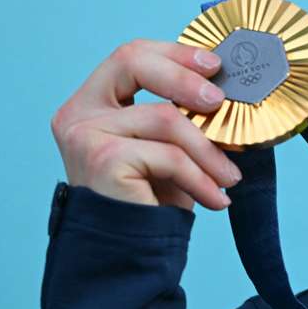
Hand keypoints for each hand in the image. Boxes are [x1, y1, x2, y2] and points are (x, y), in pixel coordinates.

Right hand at [50, 39, 242, 210]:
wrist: (129, 255)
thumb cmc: (151, 197)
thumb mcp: (167, 144)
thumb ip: (182, 111)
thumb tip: (227, 87)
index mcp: (93, 101)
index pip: (131, 55)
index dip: (175, 53)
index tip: (214, 64)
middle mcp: (79, 112)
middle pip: (134, 63)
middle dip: (185, 77)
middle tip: (220, 102)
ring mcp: (84, 134)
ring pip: (166, 118)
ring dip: (208, 151)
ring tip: (228, 178)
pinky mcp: (102, 158)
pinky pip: (169, 156)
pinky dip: (200, 178)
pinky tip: (215, 199)